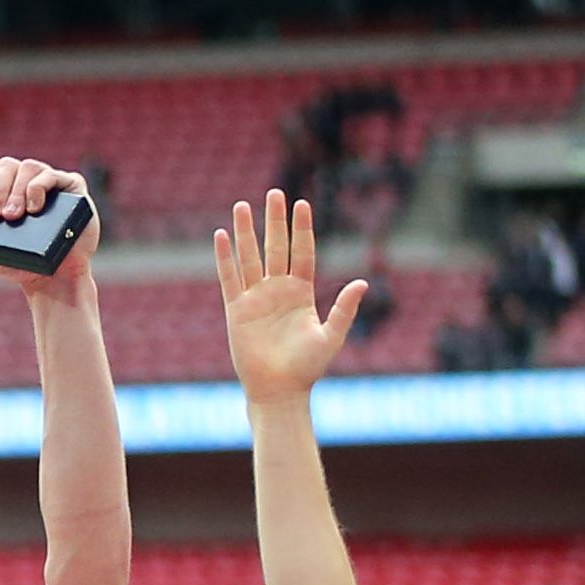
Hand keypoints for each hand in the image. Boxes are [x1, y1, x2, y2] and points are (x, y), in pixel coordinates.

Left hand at [0, 156, 100, 297]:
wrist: (52, 280)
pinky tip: (34, 209)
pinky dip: (38, 188)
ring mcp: (50, 182)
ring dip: (16, 190)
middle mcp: (27, 180)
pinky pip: (52, 175)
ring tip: (14, 217)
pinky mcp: (72, 187)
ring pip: (29, 166)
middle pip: (7, 165)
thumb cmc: (17, 262)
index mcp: (5, 187)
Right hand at [217, 192, 366, 398]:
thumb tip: (363, 282)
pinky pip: (229, 278)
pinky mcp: (236, 310)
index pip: (302, 252)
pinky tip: (222, 236)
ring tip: (242, 205)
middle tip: (274, 193)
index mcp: (302, 292)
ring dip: (246, 232)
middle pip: (276, 247)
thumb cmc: (308, 368)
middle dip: (275, 220)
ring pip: (250, 257)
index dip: (302, 229)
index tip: (302, 204)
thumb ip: (343, 309)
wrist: (279, 390)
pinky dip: (225, 258)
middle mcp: (278, 290)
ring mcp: (256, 298)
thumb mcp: (332, 336)